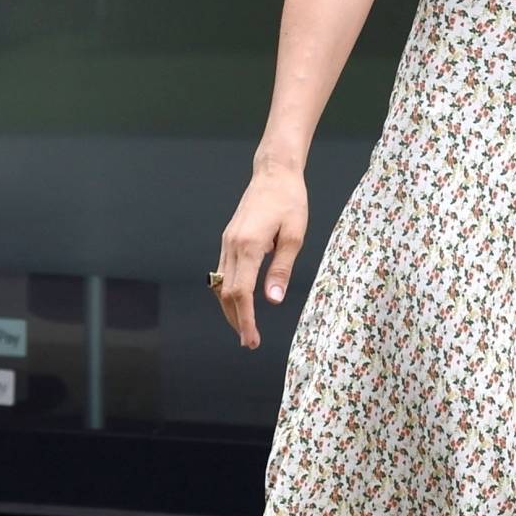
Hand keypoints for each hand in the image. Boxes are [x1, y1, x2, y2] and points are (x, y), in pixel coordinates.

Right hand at [212, 165, 308, 348]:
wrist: (274, 173)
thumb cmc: (290, 201)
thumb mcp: (295, 235)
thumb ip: (281, 268)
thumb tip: (273, 299)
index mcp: (248, 246)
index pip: (240, 293)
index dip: (244, 320)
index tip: (251, 339)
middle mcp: (232, 245)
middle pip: (226, 293)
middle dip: (236, 320)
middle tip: (250, 342)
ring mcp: (227, 241)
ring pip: (221, 284)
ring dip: (231, 308)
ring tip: (245, 327)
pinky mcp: (229, 238)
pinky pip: (222, 272)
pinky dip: (229, 291)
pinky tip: (240, 302)